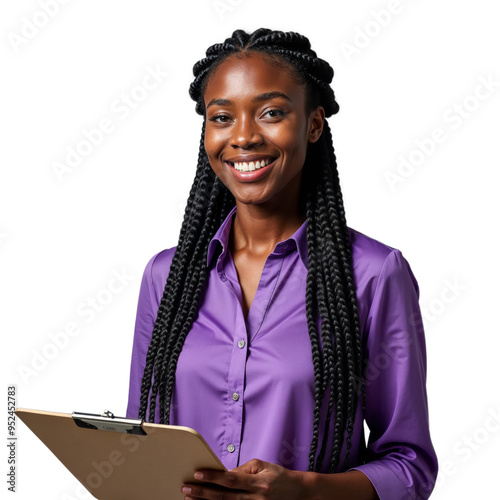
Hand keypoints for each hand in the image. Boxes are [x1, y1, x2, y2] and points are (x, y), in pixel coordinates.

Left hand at [181, 458, 308, 499]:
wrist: (298, 494)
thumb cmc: (278, 476)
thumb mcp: (262, 466)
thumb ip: (242, 470)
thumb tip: (222, 474)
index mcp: (258, 483)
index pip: (231, 480)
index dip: (213, 477)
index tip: (197, 474)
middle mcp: (256, 499)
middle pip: (225, 498)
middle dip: (203, 493)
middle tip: (185, 489)